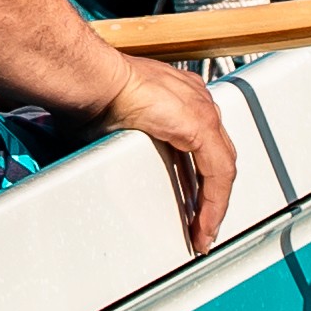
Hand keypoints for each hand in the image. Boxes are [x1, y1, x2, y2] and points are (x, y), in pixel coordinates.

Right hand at [97, 57, 236, 252]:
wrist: (90, 78)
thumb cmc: (88, 92)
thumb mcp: (108, 127)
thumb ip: (116, 144)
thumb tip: (97, 162)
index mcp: (173, 97)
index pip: (199, 143)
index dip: (196, 176)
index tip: (190, 202)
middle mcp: (194, 100)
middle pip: (216, 156)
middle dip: (209, 194)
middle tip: (200, 224)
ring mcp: (201, 110)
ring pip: (222, 168)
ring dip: (214, 205)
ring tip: (203, 232)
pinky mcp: (201, 125)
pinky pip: (219, 173)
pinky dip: (214, 202)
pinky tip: (205, 223)